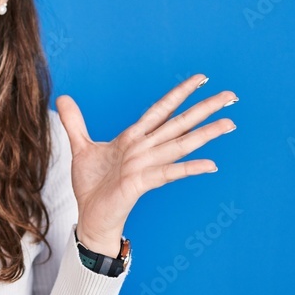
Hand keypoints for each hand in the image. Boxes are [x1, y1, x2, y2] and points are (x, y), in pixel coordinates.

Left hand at [55, 74, 236, 254]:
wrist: (90, 216)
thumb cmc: (92, 185)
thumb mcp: (81, 147)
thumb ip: (75, 122)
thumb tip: (63, 98)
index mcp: (133, 139)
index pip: (161, 110)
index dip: (179, 93)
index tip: (201, 78)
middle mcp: (145, 150)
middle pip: (179, 123)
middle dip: (204, 109)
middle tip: (232, 95)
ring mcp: (145, 166)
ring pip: (180, 145)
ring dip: (205, 134)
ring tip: (229, 123)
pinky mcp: (140, 183)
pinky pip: (168, 173)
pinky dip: (189, 168)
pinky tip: (210, 164)